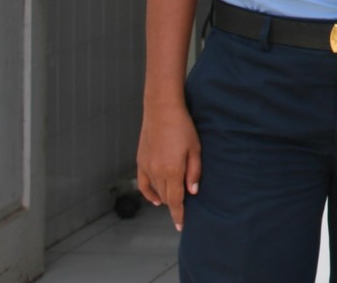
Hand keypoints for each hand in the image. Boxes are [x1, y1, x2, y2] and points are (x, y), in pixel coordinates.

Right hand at [136, 102, 200, 230]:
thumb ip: (194, 172)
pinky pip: (143, 184)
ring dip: (165, 197)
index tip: (181, 226)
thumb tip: (192, 192)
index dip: (179, 215)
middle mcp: (157, 172)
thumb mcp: (196, 148)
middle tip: (186, 207)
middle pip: (166, 198)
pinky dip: (149, 193)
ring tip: (175, 200)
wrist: (161, 110)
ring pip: (156, 192)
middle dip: (175, 205)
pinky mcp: (140, 161)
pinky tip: (156, 199)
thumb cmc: (183, 127)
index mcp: (172, 171)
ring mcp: (146, 168)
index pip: (176, 201)